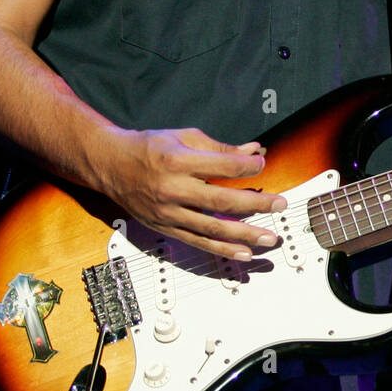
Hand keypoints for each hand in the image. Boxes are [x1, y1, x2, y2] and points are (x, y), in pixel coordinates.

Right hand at [98, 127, 283, 257]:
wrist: (110, 164)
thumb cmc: (148, 147)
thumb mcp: (184, 137)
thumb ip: (220, 147)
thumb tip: (254, 150)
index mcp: (177, 161)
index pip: (222, 167)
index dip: (247, 166)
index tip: (263, 163)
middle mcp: (172, 189)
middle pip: (221, 201)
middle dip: (256, 205)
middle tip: (280, 205)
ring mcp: (168, 212)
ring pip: (212, 228)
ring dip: (246, 235)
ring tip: (270, 238)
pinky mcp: (166, 227)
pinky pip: (198, 241)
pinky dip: (223, 249)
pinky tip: (244, 253)